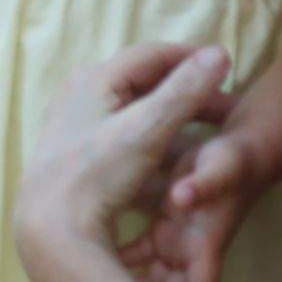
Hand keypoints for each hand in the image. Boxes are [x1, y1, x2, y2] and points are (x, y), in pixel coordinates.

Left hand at [14, 42, 233, 275]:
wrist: (52, 228)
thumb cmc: (98, 175)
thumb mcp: (147, 130)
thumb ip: (183, 91)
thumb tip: (219, 53)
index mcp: (95, 78)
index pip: (153, 55)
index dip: (193, 58)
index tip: (228, 68)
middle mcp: (80, 92)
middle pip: (144, 81)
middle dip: (187, 90)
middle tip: (227, 104)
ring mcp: (76, 121)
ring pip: (135, 108)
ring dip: (172, 115)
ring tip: (208, 127)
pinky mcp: (78, 150)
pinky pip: (125, 132)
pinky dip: (153, 135)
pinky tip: (173, 151)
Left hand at [123, 124, 267, 281]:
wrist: (240, 149)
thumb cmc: (233, 161)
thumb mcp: (220, 168)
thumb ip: (204, 183)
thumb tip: (180, 198)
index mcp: (205, 244)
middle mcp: (190, 251)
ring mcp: (175, 243)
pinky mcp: (163, 230)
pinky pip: (137, 256)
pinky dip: (119, 265)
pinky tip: (90, 273)